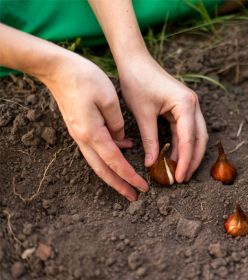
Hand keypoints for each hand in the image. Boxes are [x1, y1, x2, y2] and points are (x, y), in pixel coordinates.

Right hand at [44, 53, 147, 200]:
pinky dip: (109, 156)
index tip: (143, 188)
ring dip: (113, 174)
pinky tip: (123, 150)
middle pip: (103, 170)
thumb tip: (122, 140)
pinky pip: (95, 148)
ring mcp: (79, 134)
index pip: (115, 162)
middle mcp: (83, 138)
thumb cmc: (85, 78)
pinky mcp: (79, 128)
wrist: (57, 69)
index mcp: (93, 133)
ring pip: (98, 162)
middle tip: (134, 197)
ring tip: (128, 183)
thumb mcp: (109, 99)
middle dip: (119, 185)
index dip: (130, 177)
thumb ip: (117, 123)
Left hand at [117, 55, 207, 181]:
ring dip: (188, 153)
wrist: (134, 60)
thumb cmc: (137, 82)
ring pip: (195, 135)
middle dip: (193, 160)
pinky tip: (174, 157)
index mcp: (186, 104)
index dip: (185, 161)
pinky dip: (181, 144)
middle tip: (183, 178)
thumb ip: (150, 140)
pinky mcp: (182, 107)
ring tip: (179, 171)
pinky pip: (186, 130)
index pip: (189, 139)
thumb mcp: (143, 114)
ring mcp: (189, 105)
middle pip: (199, 138)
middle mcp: (193, 104)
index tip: (180, 177)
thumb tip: (152, 164)